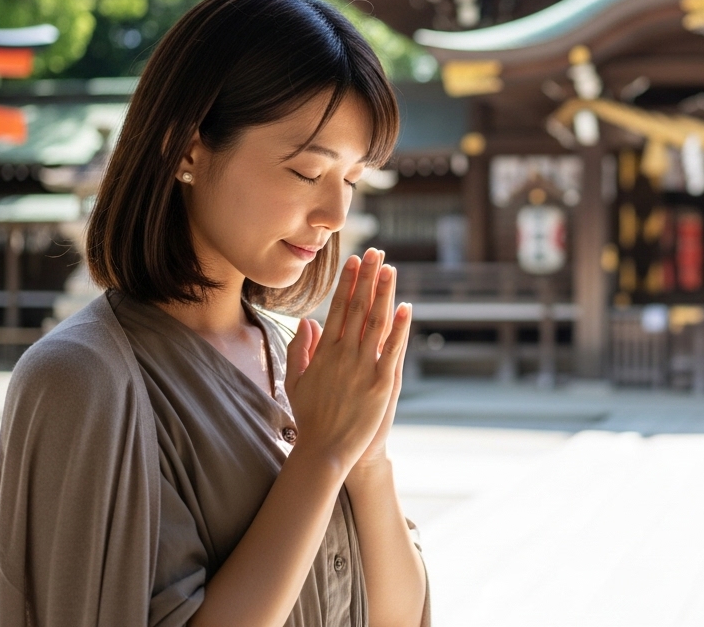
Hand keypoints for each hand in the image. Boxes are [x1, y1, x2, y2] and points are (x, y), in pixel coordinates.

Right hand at [282, 248, 411, 475]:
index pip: (339, 308)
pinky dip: (400, 328)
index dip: (348, 282)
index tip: (355, 261)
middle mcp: (344, 354)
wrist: (326, 450)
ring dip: (384, 293)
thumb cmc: (311, 417)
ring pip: (377, 323)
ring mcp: (363, 368)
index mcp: (325, 352)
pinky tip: (407, 307)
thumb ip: (301, 349)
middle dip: (368, 278)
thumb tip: (308, 320)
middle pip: (359, 308)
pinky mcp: (381, 383)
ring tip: (391, 269)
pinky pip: (393, 350)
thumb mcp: (296, 380)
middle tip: (376, 252)